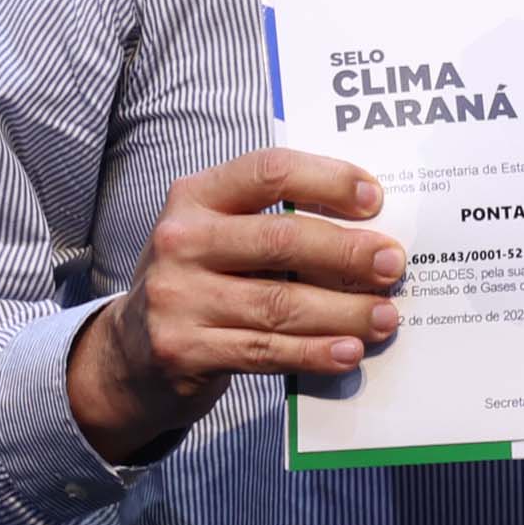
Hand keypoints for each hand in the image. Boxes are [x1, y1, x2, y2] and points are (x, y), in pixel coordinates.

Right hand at [67, 149, 402, 462]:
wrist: (131, 353)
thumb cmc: (202, 280)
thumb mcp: (222, 236)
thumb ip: (278, 224)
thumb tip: (372, 232)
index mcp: (196, 196)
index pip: (269, 171)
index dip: (328, 180)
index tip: (375, 200)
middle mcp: (180, 240)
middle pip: (282, 240)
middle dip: (348, 253)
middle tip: (393, 266)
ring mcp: (177, 297)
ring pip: (279, 304)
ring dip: (343, 312)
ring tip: (385, 317)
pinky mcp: (182, 350)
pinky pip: (264, 351)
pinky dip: (314, 352)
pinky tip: (348, 352)